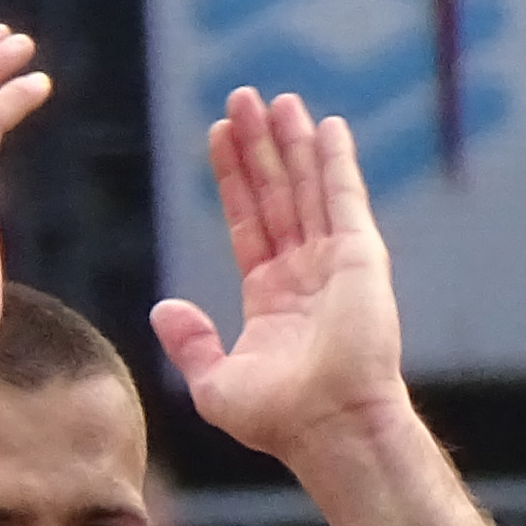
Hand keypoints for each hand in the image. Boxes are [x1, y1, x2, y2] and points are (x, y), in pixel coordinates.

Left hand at [151, 88, 410, 466]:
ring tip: (274, 99)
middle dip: (259, 146)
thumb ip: (190, 341)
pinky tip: (326, 127)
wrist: (327, 427)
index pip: (247, 221)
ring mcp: (335, 261)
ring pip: (307, 187)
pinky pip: (344, 197)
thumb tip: (164, 307)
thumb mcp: (214, 383)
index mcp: (270, 297)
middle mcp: (304, 272)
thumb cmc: (278, 419)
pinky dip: (336, 161)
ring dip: (292, 142)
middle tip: (242, 98)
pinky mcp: (360, 257)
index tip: (217, 136)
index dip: (233, 178)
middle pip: (276, 193)